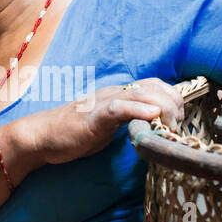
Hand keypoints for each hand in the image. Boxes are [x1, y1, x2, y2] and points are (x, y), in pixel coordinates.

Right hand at [24, 77, 184, 165]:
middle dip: (173, 103)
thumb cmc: (73, 134)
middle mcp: (114, 93)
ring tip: (172, 123)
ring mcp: (103, 103)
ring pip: (140, 94)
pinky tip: (152, 114)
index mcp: (118, 95)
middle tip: (179, 125)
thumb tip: (151, 128)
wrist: (41, 136)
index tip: (180, 118)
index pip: (153, 85)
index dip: (172, 97)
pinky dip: (138, 109)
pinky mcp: (93, 117)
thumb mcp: (108, 127)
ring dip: (163, 107)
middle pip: (153, 87)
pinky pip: (119, 108)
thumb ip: (128, 123)